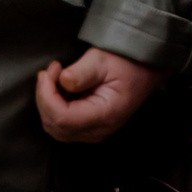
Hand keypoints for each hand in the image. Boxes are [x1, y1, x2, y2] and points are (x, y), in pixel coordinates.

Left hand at [34, 46, 169, 144]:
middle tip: (52, 71)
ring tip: (54, 77)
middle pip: (55, 126)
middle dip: (45, 98)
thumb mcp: (104, 60)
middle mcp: (98, 130)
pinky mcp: (89, 127)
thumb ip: (81, 72)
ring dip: (48, 103)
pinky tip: (60, 88)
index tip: (51, 71)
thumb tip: (61, 81)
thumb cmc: (128, 63)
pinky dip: (54, 107)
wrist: (147, 69)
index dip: (47, 95)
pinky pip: (63, 125)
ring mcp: (94, 131)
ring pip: (56, 128)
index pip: (62, 118)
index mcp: (104, 115)